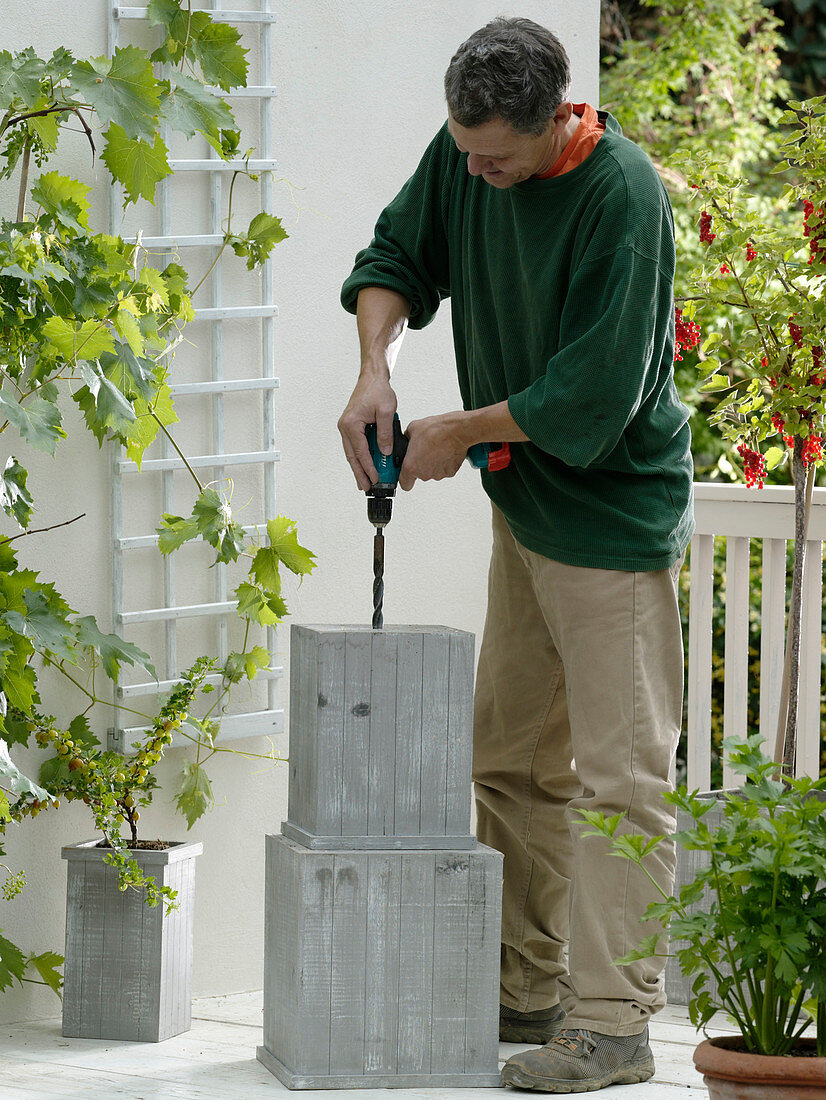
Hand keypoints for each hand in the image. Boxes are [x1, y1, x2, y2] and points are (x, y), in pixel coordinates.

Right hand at [337, 375, 397, 490]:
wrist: (372, 378)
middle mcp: (345, 427)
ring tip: (364, 481)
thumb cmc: (378, 391)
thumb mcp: (386, 412)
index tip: (375, 478)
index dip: (368, 467)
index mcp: (351, 424)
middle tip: (365, 487)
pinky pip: (355, 446)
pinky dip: (360, 456)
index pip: (361, 451)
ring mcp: (347, 427)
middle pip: (352, 456)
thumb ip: (385, 433)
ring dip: (358, 467)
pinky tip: (365, 465)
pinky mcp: (352, 426)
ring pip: (352, 452)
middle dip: (359, 473)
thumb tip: (385, 452)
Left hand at [398, 413, 469, 490]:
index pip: (405, 484)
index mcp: (411, 466)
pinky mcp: (450, 472)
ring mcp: (438, 474)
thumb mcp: (412, 429)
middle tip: (425, 451)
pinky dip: (444, 463)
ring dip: (433, 463)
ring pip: (433, 472)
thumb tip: (407, 441)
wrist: (455, 430)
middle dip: (421, 465)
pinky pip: (444, 469)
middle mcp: (424, 473)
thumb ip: (406, 440)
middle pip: (420, 475)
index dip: (406, 479)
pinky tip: (444, 451)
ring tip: (436, 449)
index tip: (408, 474)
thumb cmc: (435, 429)